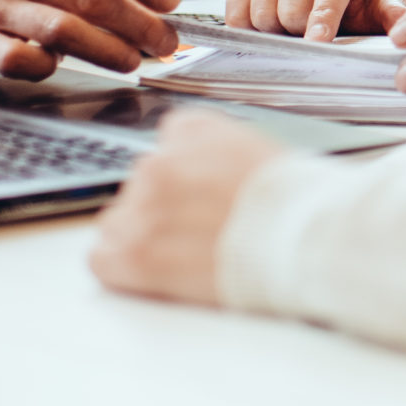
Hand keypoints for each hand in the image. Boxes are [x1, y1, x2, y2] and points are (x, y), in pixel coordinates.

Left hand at [89, 110, 282, 305]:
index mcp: (194, 130)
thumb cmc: (297, 204)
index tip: (201, 195)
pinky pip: (102, 258)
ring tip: (185, 257)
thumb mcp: (261, 151)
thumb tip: (201, 175)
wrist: (303, 240)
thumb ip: (218, 150)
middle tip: (201, 234)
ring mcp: (143, 207)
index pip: (167, 142)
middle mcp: (160, 160)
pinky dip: (121, 269)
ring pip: (118, 222)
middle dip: (164, 209)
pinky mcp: (135, 253)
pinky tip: (153, 275)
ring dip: (143, 238)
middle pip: (142, 185)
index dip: (185, 175)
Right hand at [227, 0, 405, 39]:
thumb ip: (393, 14)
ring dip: (275, 31)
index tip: (318, 41)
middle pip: (292, 9)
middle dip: (300, 32)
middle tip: (312, 33)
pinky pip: (237, 12)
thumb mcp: (377, 0)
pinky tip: (269, 24)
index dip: (323, 18)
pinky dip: (249, 27)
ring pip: (262, 13)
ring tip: (293, 26)